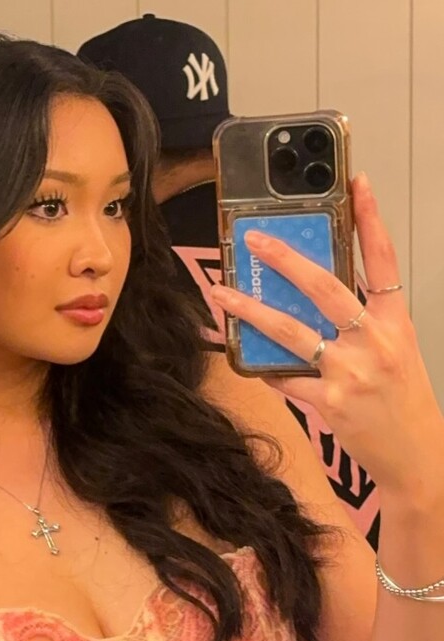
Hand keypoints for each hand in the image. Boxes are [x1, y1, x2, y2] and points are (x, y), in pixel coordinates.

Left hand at [210, 173, 443, 499]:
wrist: (417, 456)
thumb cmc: (404, 400)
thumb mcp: (397, 350)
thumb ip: (363, 321)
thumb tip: (312, 294)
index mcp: (395, 321)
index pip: (383, 260)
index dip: (370, 219)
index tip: (356, 184)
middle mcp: (374, 341)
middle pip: (326, 287)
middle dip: (286, 259)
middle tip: (255, 239)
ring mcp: (351, 371)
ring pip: (291, 332)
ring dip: (251, 311)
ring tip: (222, 294)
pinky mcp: (330, 401)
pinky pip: (286, 378)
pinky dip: (264, 369)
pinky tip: (244, 358)